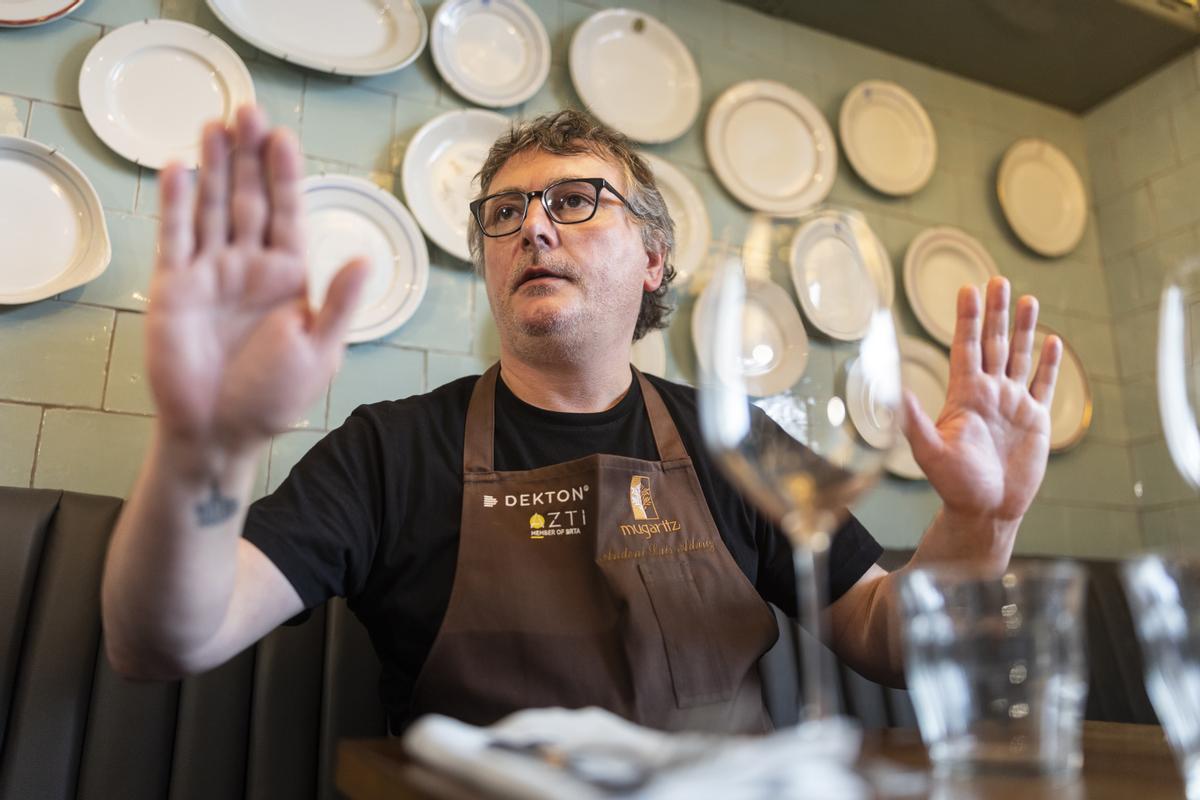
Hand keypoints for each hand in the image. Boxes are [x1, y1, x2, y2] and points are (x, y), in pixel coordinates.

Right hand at [146, 106, 367, 456]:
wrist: (219, 432)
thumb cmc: (273, 396)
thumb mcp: (319, 350)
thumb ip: (340, 303)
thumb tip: (365, 259)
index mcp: (288, 277)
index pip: (288, 214)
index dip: (285, 175)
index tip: (283, 136)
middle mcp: (249, 267)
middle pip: (248, 199)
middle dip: (247, 156)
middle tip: (246, 110)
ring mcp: (210, 273)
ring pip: (212, 209)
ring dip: (213, 168)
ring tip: (214, 124)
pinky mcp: (174, 288)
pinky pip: (175, 238)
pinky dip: (177, 205)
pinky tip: (179, 170)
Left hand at [902, 277, 1061, 528]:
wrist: (986, 510)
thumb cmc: (955, 485)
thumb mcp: (930, 452)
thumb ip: (915, 422)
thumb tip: (895, 393)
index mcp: (964, 395)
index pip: (966, 347)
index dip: (968, 318)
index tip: (968, 288)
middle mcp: (989, 393)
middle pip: (994, 343)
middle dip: (995, 312)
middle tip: (998, 279)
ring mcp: (1013, 405)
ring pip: (1020, 357)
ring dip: (1023, 329)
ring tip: (1026, 299)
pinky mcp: (1036, 421)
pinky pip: (1044, 386)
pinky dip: (1050, 365)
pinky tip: (1053, 342)